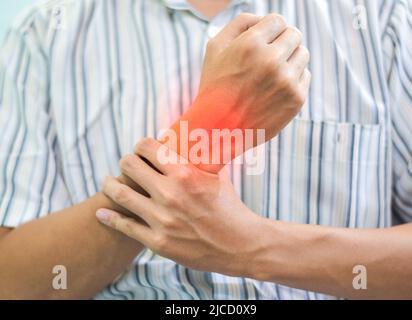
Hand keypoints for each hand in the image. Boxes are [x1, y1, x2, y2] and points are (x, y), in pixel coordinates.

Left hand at [96, 139, 267, 276]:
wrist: (240, 245)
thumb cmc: (230, 207)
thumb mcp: (217, 175)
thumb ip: (199, 157)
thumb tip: (190, 138)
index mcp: (185, 173)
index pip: (147, 147)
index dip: (141, 145)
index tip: (141, 149)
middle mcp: (170, 194)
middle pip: (129, 165)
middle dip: (127, 161)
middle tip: (128, 165)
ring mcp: (162, 219)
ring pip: (121, 194)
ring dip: (111, 185)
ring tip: (108, 182)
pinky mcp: (158, 242)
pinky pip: (125, 226)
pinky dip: (109, 217)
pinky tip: (102, 211)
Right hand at [178, 13, 310, 142]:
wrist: (219, 131)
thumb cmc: (215, 88)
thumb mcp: (214, 49)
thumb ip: (240, 24)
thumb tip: (264, 18)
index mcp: (250, 45)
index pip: (277, 20)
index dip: (269, 29)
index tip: (263, 41)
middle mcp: (271, 61)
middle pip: (294, 34)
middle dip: (282, 42)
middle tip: (268, 56)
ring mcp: (286, 82)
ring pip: (303, 54)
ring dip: (289, 58)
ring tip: (271, 73)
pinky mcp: (296, 100)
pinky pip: (305, 75)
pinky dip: (293, 78)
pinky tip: (275, 89)